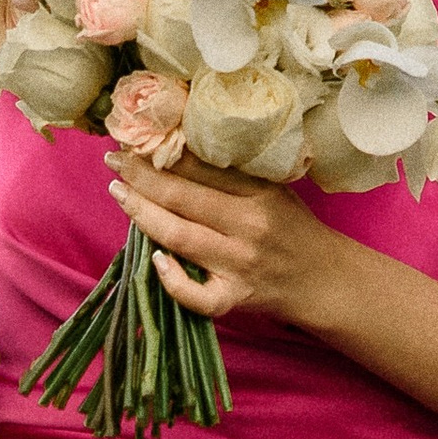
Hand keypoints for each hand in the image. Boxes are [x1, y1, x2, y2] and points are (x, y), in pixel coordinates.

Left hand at [108, 156, 343, 325]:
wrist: (324, 279)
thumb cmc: (292, 228)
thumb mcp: (271, 190)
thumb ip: (232, 175)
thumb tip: (174, 150)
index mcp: (259, 193)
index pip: (199, 167)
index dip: (161, 152)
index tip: (133, 140)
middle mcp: (248, 225)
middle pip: (181, 198)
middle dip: (139, 177)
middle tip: (113, 159)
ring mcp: (240, 264)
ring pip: (178, 237)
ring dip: (141, 214)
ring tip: (118, 193)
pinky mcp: (236, 298)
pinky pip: (196, 296)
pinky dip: (172, 281)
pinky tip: (155, 261)